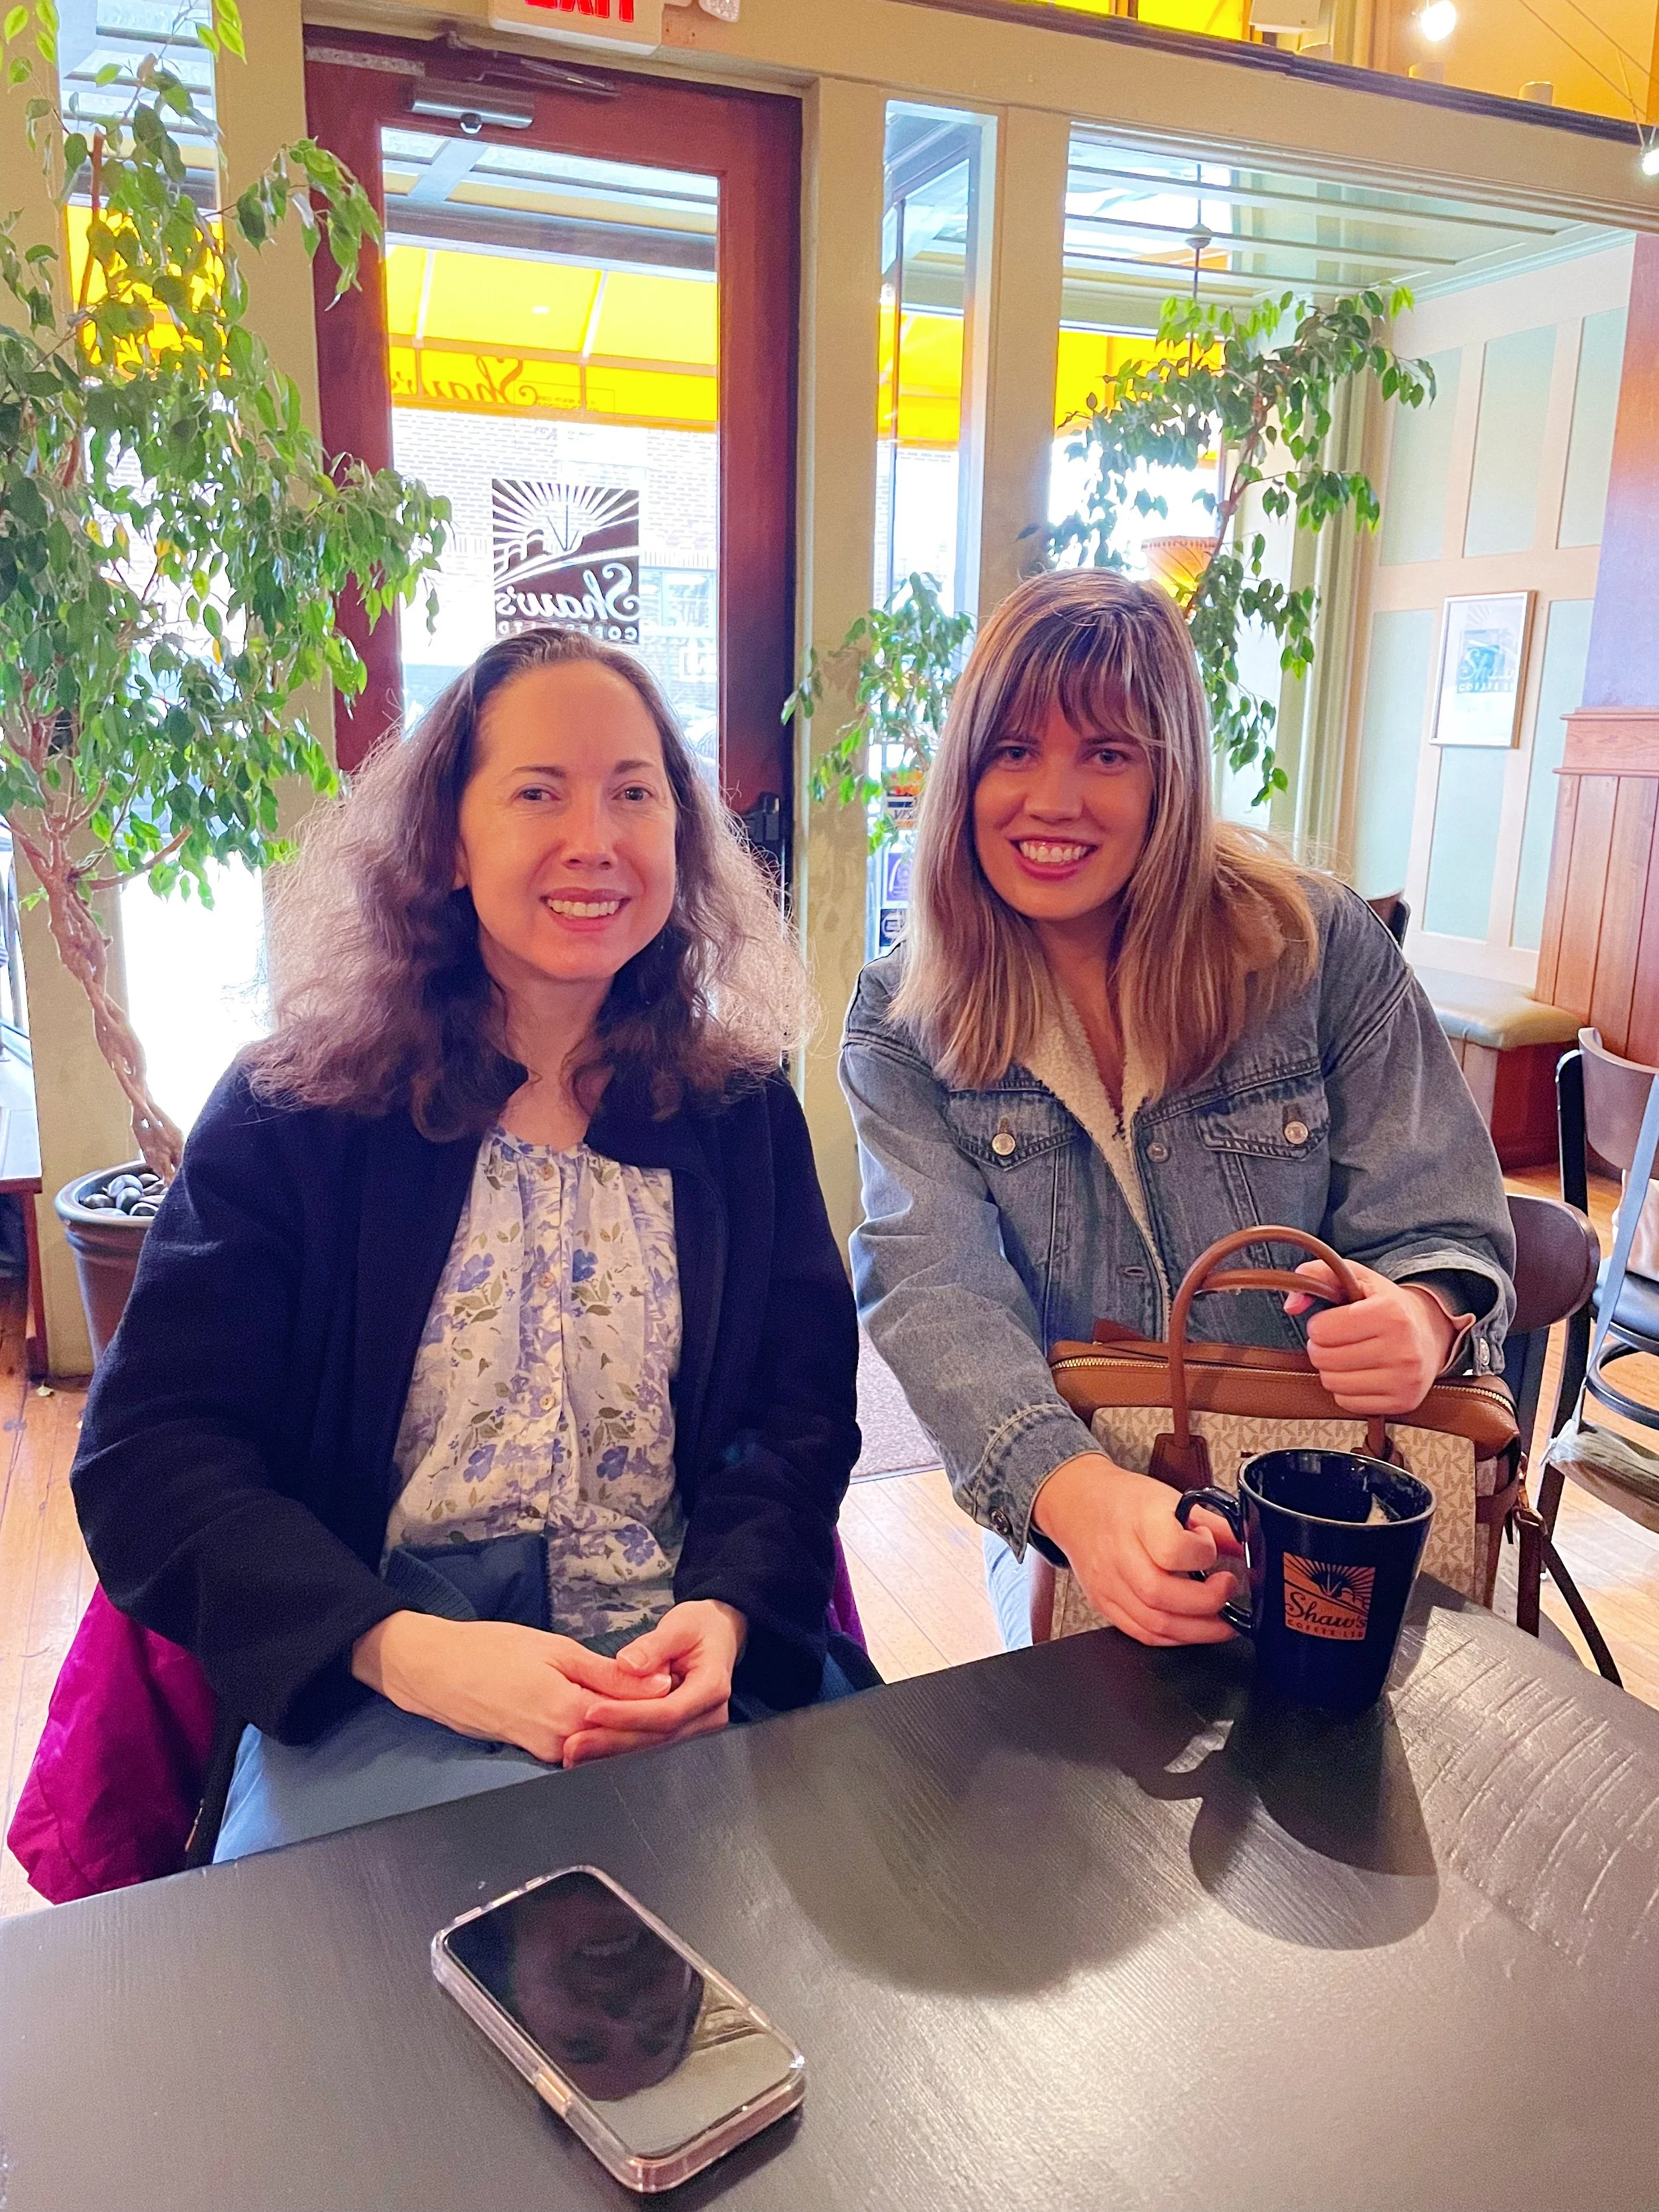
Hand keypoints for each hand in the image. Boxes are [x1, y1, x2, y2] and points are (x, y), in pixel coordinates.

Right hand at [350, 1612, 672, 1766]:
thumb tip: (659, 1685)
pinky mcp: (534, 1752)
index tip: (687, 1687)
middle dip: (654, 1723)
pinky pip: (579, 1747)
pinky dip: (600, 1731)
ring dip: (628, 1728)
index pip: (637, 1721)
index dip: (666, 1707)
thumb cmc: (491, 1651)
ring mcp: (546, 1753)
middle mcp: (561, 1744)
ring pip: (602, 1746)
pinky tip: (612, 1710)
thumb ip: (609, 1674)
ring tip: (650, 1699)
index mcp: (570, 1714)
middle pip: (623, 1742)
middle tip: (676, 1694)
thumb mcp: (557, 1651)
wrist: (436, 1672)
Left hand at [561, 1600, 746, 1767]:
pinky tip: (592, 1747)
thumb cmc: (699, 1627)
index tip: (592, 1710)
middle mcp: (709, 1716)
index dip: (629, 1715)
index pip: (668, 1711)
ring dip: (612, 1749)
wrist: (718, 1635)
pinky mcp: (682, 1731)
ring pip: (653, 1745)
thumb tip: (627, 1665)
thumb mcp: (679, 1625)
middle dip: (613, 1740)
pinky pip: (651, 1741)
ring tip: (574, 1750)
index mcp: (712, 1687)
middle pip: (658, 1737)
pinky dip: (620, 1744)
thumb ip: (655, 1645)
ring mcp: (697, 1727)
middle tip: (573, 1744)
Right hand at [1031, 1453, 1242, 1646]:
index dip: (1202, 1555)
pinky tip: (1192, 1629)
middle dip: (1208, 1602)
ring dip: (1198, 1630)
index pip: (1172, 1549)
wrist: (1080, 1506)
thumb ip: (1214, 1524)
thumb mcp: (1172, 1499)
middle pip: (1162, 1593)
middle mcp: (1119, 1553)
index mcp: (1138, 1518)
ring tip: (1222, 1621)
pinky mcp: (1104, 1604)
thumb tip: (1249, 1547)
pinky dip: (1174, 1638)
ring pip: (1154, 1623)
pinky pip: (1141, 1634)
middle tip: (1227, 1590)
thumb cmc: (1127, 1501)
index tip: (1212, 1550)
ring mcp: (1108, 1583)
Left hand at [1284, 1260, 1459, 1415]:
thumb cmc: (1387, 1304)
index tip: (1333, 1321)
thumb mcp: (1358, 1278)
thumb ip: (1319, 1274)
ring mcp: (1405, 1379)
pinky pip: (1348, 1403)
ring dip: (1332, 1370)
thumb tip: (1291, 1305)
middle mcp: (1402, 1348)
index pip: (1322, 1330)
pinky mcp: (1403, 1402)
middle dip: (1322, 1348)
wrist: (1431, 1333)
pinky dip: (1346, 1389)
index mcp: (1390, 1313)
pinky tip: (1361, 1373)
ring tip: (1349, 1355)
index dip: (1319, 1325)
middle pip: (1324, 1359)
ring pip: (1333, 1383)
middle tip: (1337, 1340)